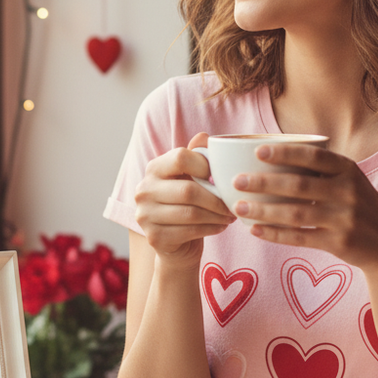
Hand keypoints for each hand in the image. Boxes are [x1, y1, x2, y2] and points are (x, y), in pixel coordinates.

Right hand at [134, 131, 235, 266]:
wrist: (174, 241)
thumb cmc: (186, 203)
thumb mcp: (190, 177)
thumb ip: (197, 156)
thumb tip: (204, 136)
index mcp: (154, 169)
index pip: (180, 158)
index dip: (205, 166)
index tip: (219, 178)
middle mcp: (144, 190)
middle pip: (188, 190)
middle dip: (217, 199)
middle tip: (233, 204)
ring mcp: (145, 215)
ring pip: (191, 213)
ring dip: (217, 215)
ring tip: (230, 215)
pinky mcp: (154, 237)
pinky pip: (190, 231)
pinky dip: (212, 228)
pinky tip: (221, 226)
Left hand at [232, 142, 377, 274]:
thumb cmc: (356, 203)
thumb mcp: (349, 179)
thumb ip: (321, 168)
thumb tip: (271, 154)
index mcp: (348, 169)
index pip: (314, 156)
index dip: (286, 153)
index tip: (257, 151)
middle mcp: (348, 192)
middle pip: (299, 186)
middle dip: (264, 183)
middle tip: (237, 181)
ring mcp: (345, 219)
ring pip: (296, 214)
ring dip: (264, 211)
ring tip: (238, 208)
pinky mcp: (340, 242)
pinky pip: (300, 237)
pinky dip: (275, 234)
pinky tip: (255, 230)